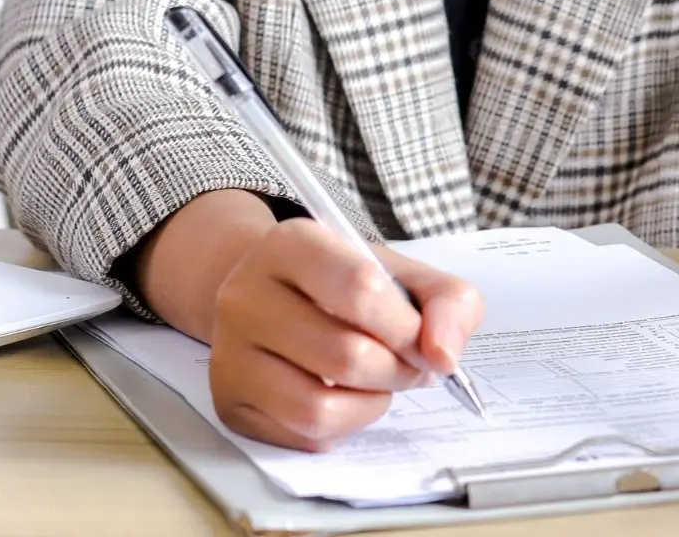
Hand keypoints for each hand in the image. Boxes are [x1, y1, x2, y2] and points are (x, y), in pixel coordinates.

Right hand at [209, 219, 483, 450]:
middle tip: (410, 363)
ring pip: (319, 406)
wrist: (277, 295)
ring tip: (382, 381)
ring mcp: (230, 351)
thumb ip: (448, 301)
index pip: (361, 288)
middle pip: (346, 354)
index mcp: (292, 243)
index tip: (423, 338)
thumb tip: (444, 356)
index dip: (407, 326)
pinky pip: (302, 436)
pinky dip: (344, 424)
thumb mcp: (401, 272)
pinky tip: (349, 396)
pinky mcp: (229, 401)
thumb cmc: (346, 283)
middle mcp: (247, 293)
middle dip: (398, 369)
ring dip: (372, 402)